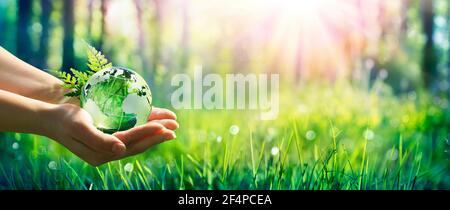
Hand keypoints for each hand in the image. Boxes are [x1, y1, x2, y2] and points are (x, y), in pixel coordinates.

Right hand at [40, 104, 177, 165]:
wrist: (52, 117)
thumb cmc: (65, 120)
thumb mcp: (79, 129)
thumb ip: (99, 141)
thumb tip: (121, 151)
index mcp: (102, 153)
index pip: (130, 142)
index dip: (147, 134)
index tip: (163, 127)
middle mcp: (110, 151)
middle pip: (139, 143)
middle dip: (158, 134)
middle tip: (175, 127)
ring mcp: (112, 143)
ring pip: (139, 137)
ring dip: (156, 129)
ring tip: (173, 122)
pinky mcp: (113, 134)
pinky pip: (133, 130)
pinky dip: (146, 123)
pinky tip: (157, 117)